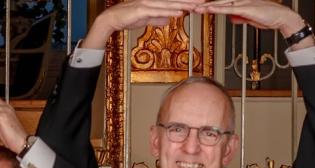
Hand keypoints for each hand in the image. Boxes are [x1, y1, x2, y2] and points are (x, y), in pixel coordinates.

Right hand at [84, 0, 201, 47]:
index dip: (186, 1)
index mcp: (154, 2)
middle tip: (203, 1)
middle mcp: (153, 1)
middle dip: (190, 1)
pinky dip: (170, 12)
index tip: (198, 2)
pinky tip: (180, 13)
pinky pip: (159, 12)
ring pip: (169, 5)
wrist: (111, 19)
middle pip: (174, 0)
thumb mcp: (145, 19)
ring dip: (183, 5)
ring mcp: (148, 4)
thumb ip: (157, 18)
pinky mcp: (142, 10)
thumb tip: (168, 20)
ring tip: (196, 6)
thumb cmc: (127, 18)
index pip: (173, 1)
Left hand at [201, 0, 307, 37]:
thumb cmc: (269, 17)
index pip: (221, 2)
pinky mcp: (246, 8)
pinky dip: (217, 9)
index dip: (208, 4)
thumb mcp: (250, 18)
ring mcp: (242, 3)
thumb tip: (231, 18)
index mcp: (240, 2)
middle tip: (190, 6)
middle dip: (204, 4)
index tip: (197, 6)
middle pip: (218, 1)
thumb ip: (240, 17)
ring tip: (194, 8)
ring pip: (220, 3)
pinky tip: (209, 9)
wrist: (282, 18)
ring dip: (207, 6)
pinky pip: (229, 8)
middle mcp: (239, 0)